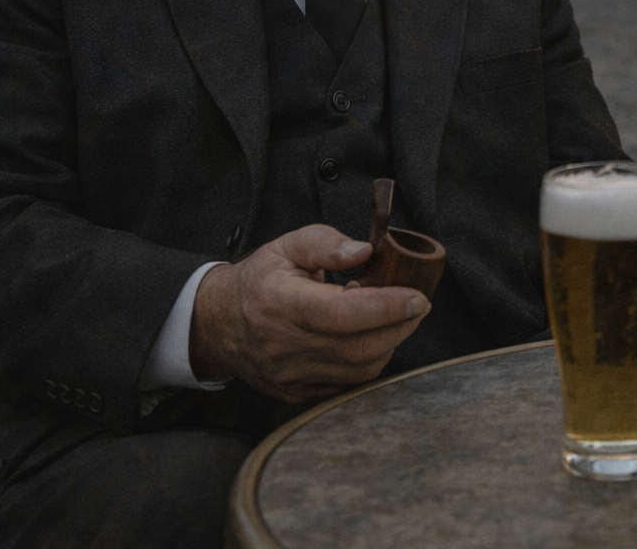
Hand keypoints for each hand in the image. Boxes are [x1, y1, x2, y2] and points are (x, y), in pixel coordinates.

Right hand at [189, 224, 428, 402]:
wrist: (218, 325)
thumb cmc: (259, 281)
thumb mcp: (286, 246)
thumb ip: (326, 243)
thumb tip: (363, 252)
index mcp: (280, 303)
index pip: (342, 314)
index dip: (386, 307)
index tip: (417, 297)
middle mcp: (284, 346)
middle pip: (359, 348)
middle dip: (399, 326)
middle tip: (415, 305)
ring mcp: (291, 376)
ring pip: (359, 370)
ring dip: (388, 344)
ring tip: (388, 317)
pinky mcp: (298, 393)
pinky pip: (349, 384)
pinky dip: (370, 362)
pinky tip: (369, 338)